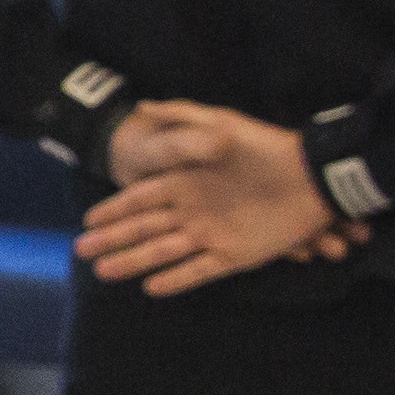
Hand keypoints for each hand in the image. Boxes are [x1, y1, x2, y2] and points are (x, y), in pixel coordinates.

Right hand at [78, 104, 356, 294]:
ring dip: (133, 262)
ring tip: (104, 274)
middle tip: (81, 253)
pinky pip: (198, 270)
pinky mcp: (235, 255)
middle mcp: (192, 210)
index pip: (140, 199)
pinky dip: (175, 279)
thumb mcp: (222, 122)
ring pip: (162, 251)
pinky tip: (151, 288)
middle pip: (143, 229)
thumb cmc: (266, 148)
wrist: (313, 177)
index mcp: (186, 182)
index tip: (87, 222)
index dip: (113, 211)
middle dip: (112, 240)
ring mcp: (211, 234)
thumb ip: (183, 116)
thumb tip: (144, 105)